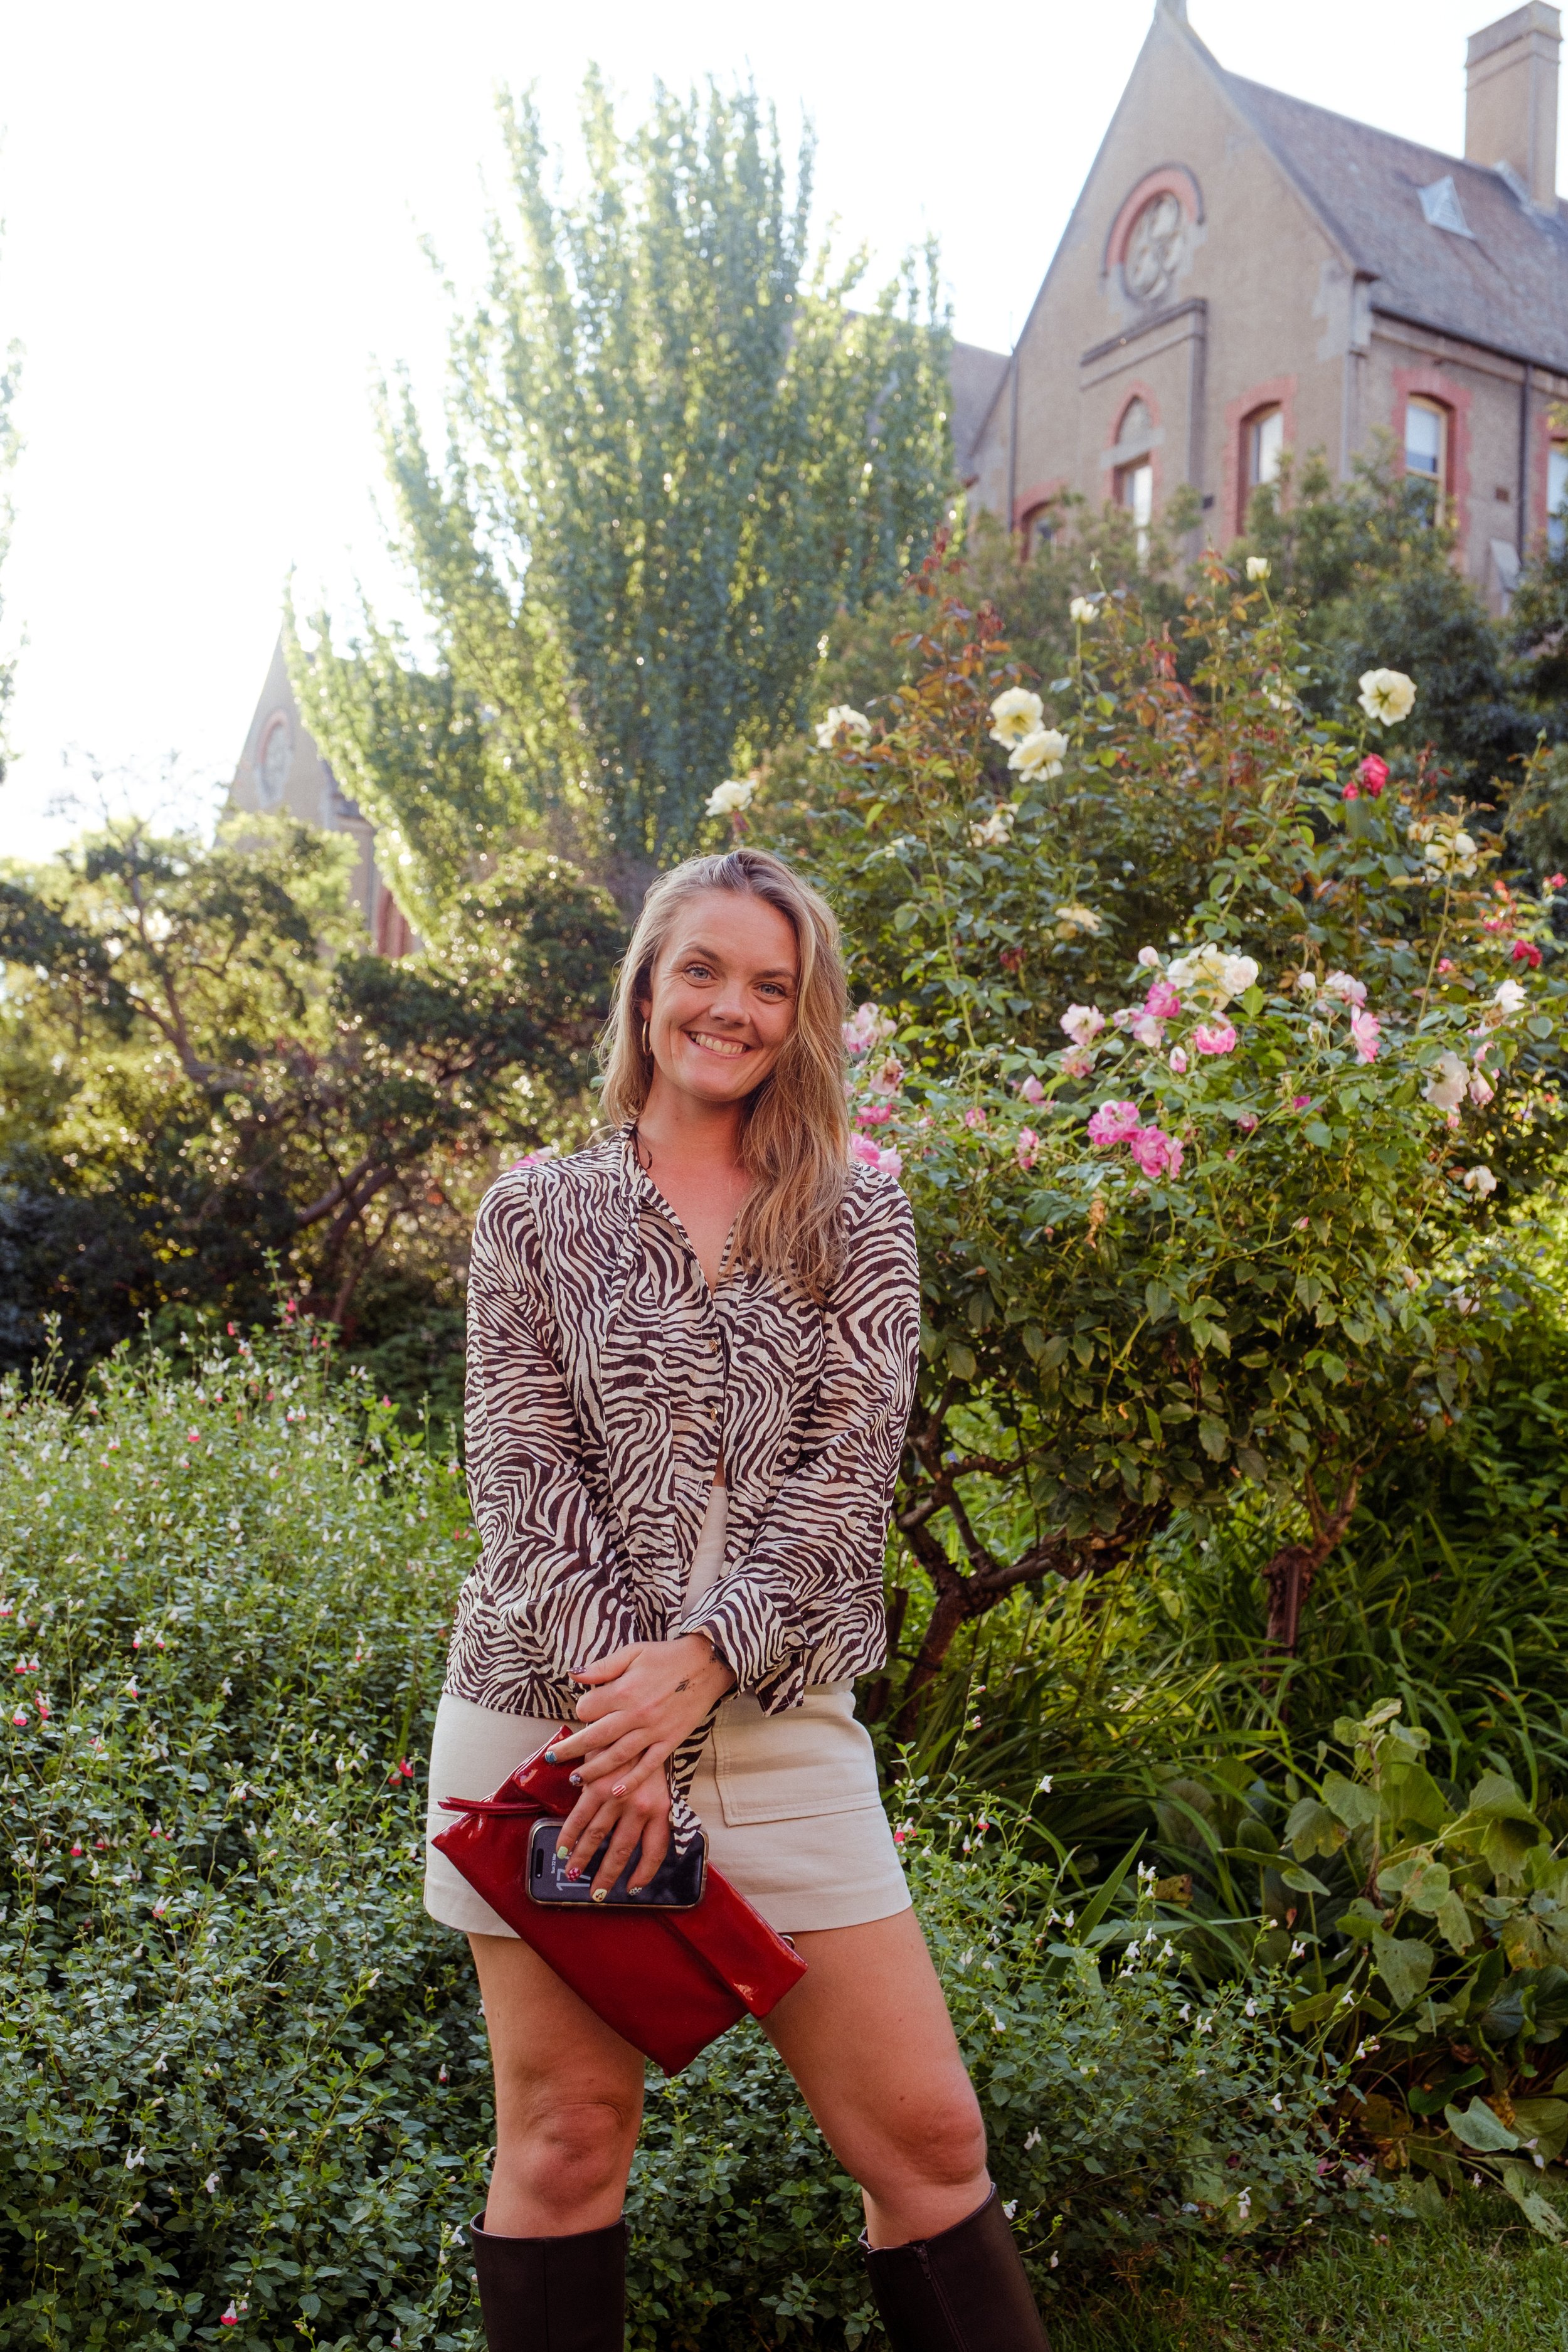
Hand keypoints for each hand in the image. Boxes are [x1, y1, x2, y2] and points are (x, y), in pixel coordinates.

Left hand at [545, 1635, 734, 1896]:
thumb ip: (603, 1667)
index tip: (583, 1711)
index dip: (581, 1709)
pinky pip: (647, 1766)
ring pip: (616, 1756)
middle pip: (595, 1737)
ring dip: (593, 1770)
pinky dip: (631, 1781)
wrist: (707, 1664)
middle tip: (552, 1759)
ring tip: (575, 1780)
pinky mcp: (669, 1742)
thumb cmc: (667, 1656)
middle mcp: (635, 1714)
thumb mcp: (632, 1652)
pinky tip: (616, 1792)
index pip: (588, 1708)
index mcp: (624, 1690)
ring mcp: (653, 1731)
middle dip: (570, 1749)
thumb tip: (575, 1676)